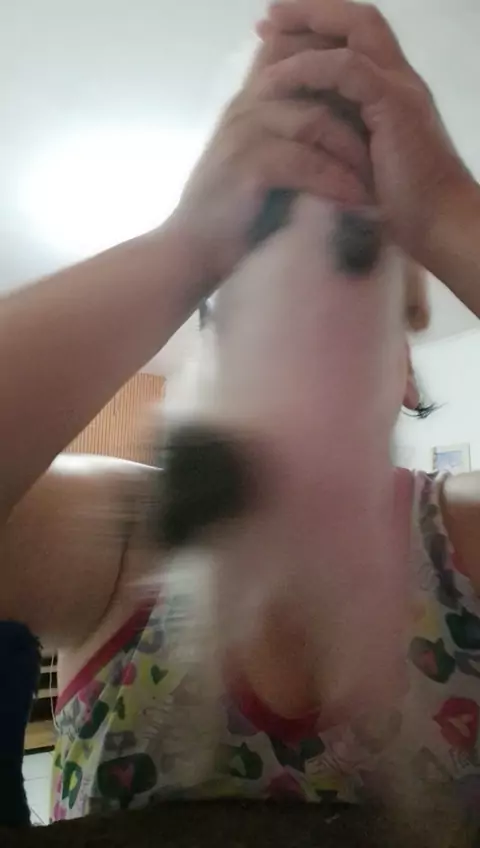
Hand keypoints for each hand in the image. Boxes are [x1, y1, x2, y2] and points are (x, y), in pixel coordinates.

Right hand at [171, 30, 369, 284]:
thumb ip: (284, 137)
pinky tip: (358, 201)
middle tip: (388, 142)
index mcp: (251, 99)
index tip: (372, 103)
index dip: (339, 68)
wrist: (191, 253)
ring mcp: (244, 133)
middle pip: (316, 79)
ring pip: (317, 120)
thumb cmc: (229, 214)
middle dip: (358, 109)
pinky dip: (338, 182)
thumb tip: (335, 130)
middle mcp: (247, 106)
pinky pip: (307, 162)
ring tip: (378, 179)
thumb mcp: (255, 162)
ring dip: (355, 152)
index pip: (298, 56)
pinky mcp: (247, 166)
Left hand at [257, 0, 473, 268]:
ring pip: (355, 33)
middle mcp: (399, 81)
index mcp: (392, 92)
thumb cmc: (401, 210)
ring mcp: (400, 89)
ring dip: (309, 28)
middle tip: (266, 18)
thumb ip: (339, 142)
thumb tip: (297, 142)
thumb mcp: (360, 166)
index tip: (274, 35)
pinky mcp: (395, 105)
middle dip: (311, 13)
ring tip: (268, 30)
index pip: (358, 41)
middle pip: (358, 22)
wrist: (438, 227)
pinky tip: (282, 75)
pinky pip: (349, 69)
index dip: (319, 30)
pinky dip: (313, 67)